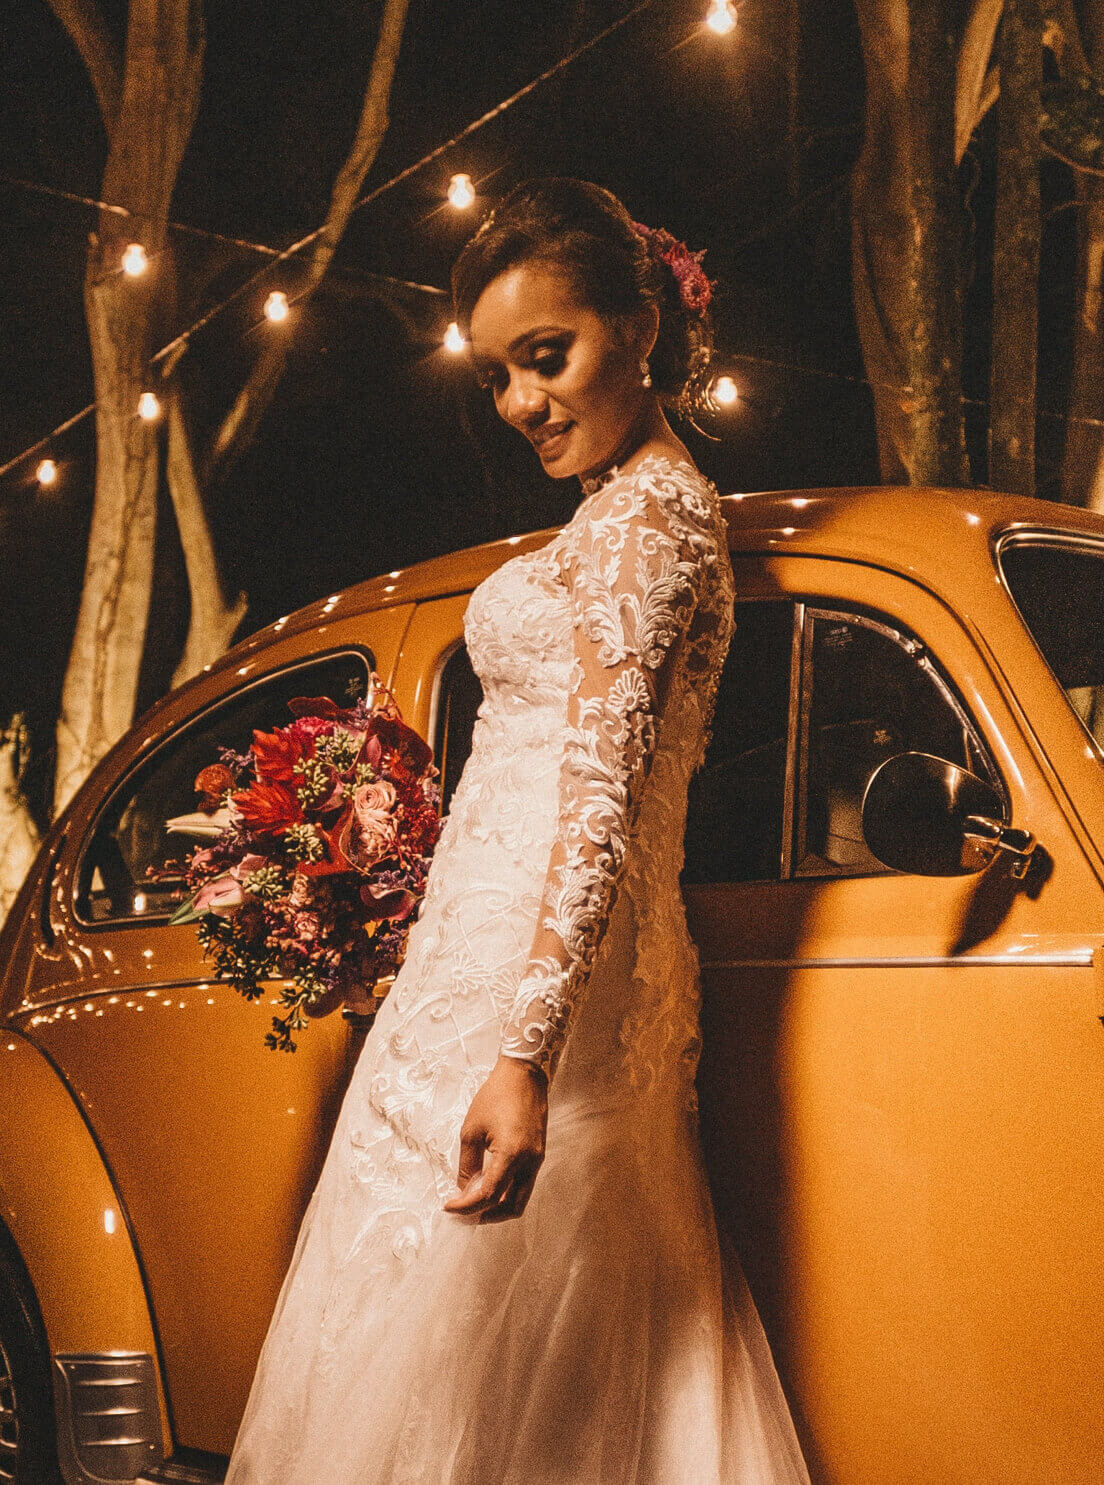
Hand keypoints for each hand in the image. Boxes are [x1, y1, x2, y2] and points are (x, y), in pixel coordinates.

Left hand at [442, 1055, 547, 1222]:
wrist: (523, 1075)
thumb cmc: (495, 1097)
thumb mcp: (472, 1130)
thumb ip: (467, 1164)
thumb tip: (463, 1190)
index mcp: (511, 1155)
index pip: (489, 1194)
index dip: (467, 1206)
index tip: (449, 1207)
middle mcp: (529, 1162)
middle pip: (511, 1206)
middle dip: (487, 1215)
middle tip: (464, 1214)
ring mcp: (537, 1160)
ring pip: (520, 1199)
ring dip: (498, 1207)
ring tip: (476, 1204)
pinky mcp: (538, 1155)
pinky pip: (524, 1184)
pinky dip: (507, 1192)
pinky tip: (489, 1186)